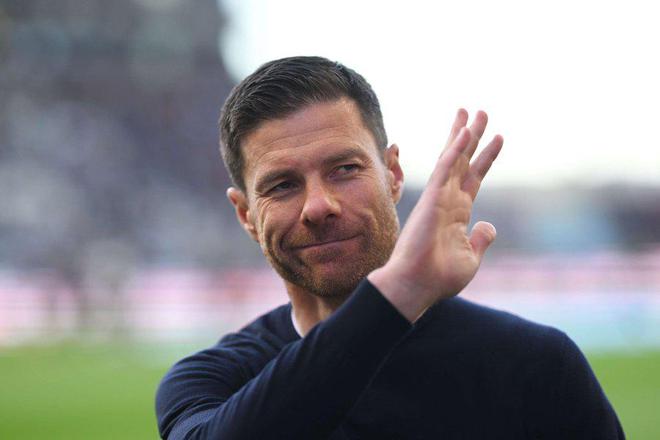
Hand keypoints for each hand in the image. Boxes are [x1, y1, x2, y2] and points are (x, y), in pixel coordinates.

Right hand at [368, 109, 502, 321]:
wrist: (417, 285)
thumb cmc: (439, 278)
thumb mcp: (470, 258)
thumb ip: (481, 239)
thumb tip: (488, 225)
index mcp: (457, 213)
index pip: (474, 177)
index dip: (486, 157)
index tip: (498, 138)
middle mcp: (448, 200)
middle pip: (462, 160)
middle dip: (472, 136)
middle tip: (480, 112)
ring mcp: (439, 198)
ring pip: (453, 158)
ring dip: (464, 134)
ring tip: (473, 112)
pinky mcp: (432, 199)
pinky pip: (445, 170)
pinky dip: (455, 150)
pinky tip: (464, 133)